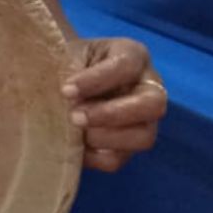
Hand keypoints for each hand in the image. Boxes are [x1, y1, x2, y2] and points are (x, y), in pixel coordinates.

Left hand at [63, 38, 166, 172]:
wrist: (59, 79)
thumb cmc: (66, 61)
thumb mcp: (66, 54)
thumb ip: (67, 67)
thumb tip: (63, 95)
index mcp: (132, 55)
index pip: (126, 66)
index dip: (96, 80)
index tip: (65, 90)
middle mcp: (148, 86)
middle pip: (153, 104)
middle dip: (111, 114)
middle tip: (75, 116)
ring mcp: (144, 119)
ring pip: (143, 136)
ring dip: (105, 138)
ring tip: (75, 131)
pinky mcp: (129, 145)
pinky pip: (120, 158)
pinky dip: (95, 156)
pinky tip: (76, 146)